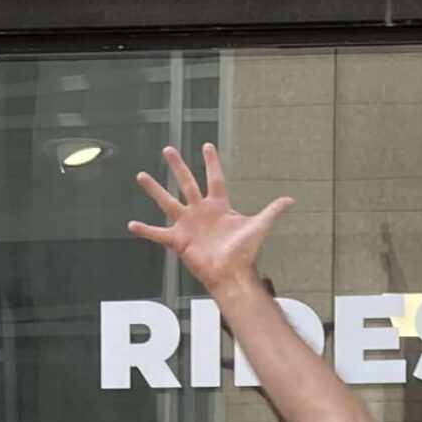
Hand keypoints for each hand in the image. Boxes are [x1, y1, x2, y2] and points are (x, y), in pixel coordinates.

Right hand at [130, 144, 291, 300]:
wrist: (231, 275)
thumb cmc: (243, 253)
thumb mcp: (258, 227)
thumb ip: (272, 211)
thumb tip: (290, 200)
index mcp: (218, 206)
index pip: (214, 178)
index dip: (211, 163)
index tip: (207, 146)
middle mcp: (201, 212)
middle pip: (187, 183)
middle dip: (178, 166)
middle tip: (168, 149)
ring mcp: (188, 225)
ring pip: (168, 202)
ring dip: (155, 189)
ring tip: (141, 175)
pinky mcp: (179, 241)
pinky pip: (158, 234)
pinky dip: (145, 231)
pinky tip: (131, 225)